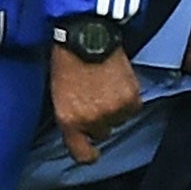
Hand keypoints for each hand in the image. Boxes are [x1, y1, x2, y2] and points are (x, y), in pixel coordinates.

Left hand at [50, 44, 141, 163]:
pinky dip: (128, 98)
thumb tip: (79, 128)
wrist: (87, 35)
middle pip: (102, 133)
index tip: (91, 150)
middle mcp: (92, 120)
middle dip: (99, 120)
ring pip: (119, 120)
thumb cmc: (68, 59)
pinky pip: (133, 108)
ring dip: (115, 108)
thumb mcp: (57, 93)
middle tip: (95, 99)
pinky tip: (118, 83)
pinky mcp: (131, 100)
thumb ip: (69, 116)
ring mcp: (113, 111)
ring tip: (105, 86)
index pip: (83, 155)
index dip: (88, 153)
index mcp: (69, 120)